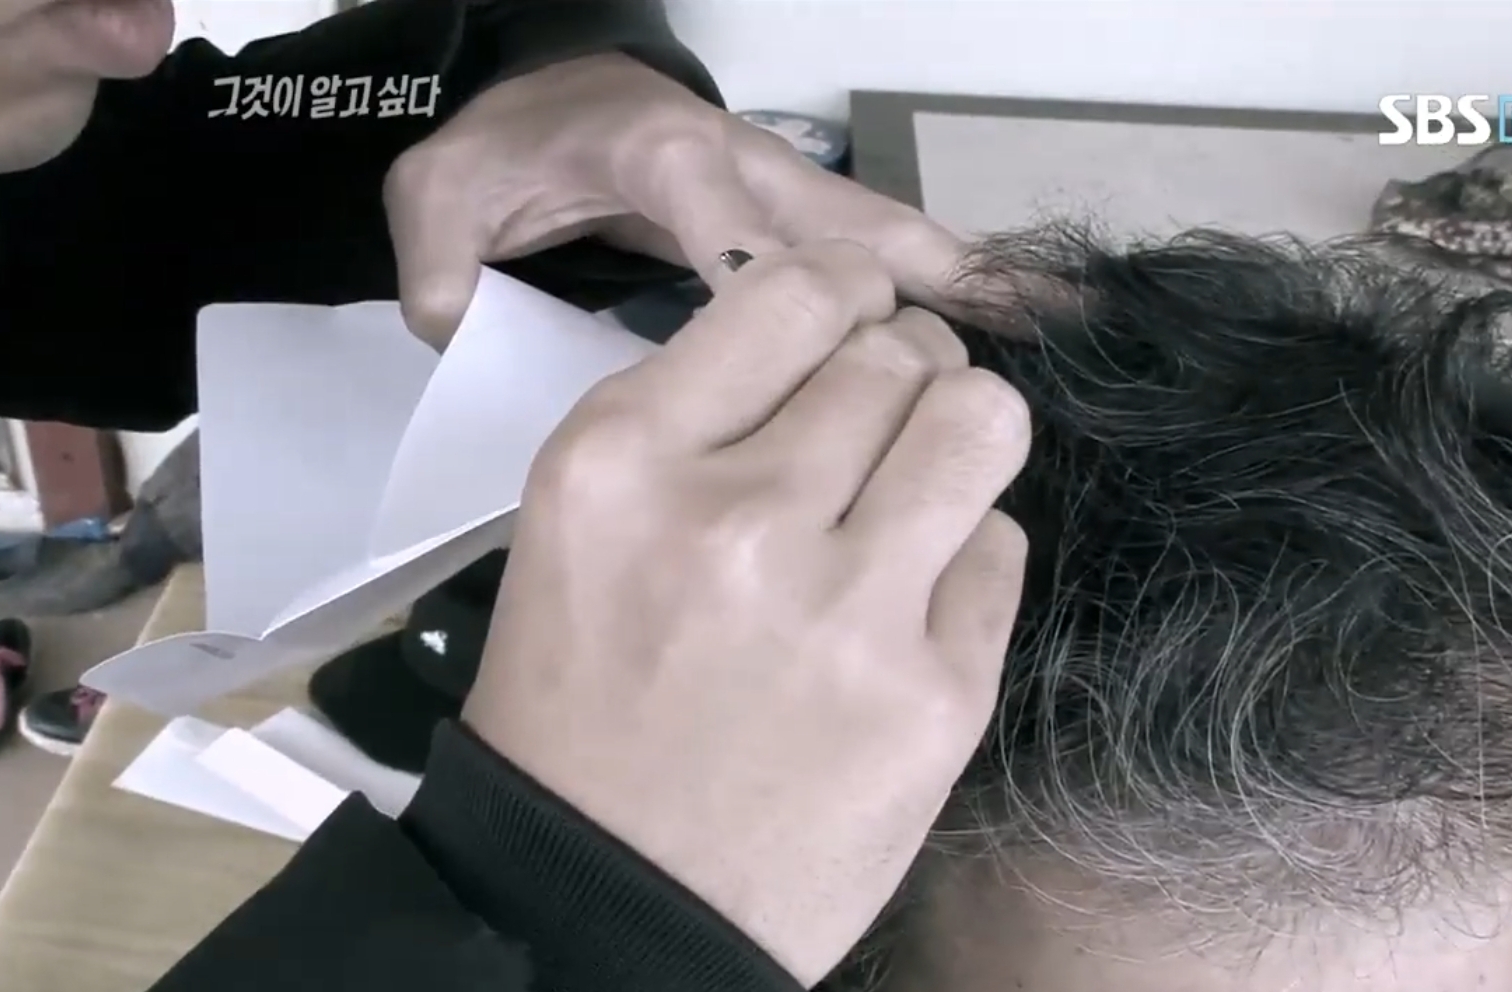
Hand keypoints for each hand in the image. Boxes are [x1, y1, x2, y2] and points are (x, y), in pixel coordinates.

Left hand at [385, 53, 975, 347]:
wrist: (539, 97)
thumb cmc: (505, 155)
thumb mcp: (440, 204)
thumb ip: (444, 270)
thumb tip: (470, 333)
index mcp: (667, 159)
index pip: (741, 240)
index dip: (790, 303)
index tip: (845, 375)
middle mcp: (747, 162)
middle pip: (858, 229)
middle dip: (941, 284)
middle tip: (1033, 336)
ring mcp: (784, 180)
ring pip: (893, 234)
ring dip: (975, 282)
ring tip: (1071, 329)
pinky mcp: (798, 204)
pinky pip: (887, 248)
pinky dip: (955, 284)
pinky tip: (1021, 325)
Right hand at [460, 242, 1031, 984]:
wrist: (605, 901)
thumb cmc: (583, 708)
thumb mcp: (582, 531)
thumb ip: (694, 422)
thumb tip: (837, 336)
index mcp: (624, 462)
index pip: (796, 293)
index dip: (849, 295)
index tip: (856, 321)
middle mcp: (737, 515)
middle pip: (896, 353)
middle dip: (903, 373)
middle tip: (883, 427)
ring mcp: (846, 608)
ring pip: (981, 422)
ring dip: (959, 436)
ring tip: (924, 485)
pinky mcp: (934, 693)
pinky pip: (1003, 548)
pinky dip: (966, 559)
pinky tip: (911, 605)